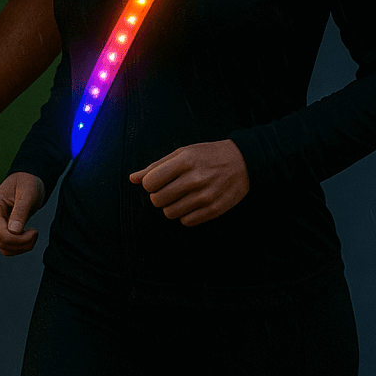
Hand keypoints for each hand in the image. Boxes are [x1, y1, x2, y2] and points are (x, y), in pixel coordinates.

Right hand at [0, 172, 45, 255]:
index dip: (19, 239)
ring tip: (33, 234)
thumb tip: (14, 232)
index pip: (1, 233)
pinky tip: (28, 236)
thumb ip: (20, 212)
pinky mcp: (1, 230)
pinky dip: (19, 247)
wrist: (28, 181)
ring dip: (21, 247)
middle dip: (22, 243)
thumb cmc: (28, 184)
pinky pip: (7, 247)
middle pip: (2, 242)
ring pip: (4, 248)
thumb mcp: (28, 195)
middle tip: (36, 232)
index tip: (35, 231)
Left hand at [129, 139, 248, 226]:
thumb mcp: (181, 153)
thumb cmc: (207, 155)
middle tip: (168, 190)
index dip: (149, 184)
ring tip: (180, 197)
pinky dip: (185, 215)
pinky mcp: (214, 210)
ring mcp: (205, 196)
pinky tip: (191, 204)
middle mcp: (195, 179)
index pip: (150, 183)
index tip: (157, 181)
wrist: (243, 162)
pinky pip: (186, 222)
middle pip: (157, 200)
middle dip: (158, 196)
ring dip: (171, 207)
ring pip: (170, 213)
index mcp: (184, 161)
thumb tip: (132, 179)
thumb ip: (156, 166)